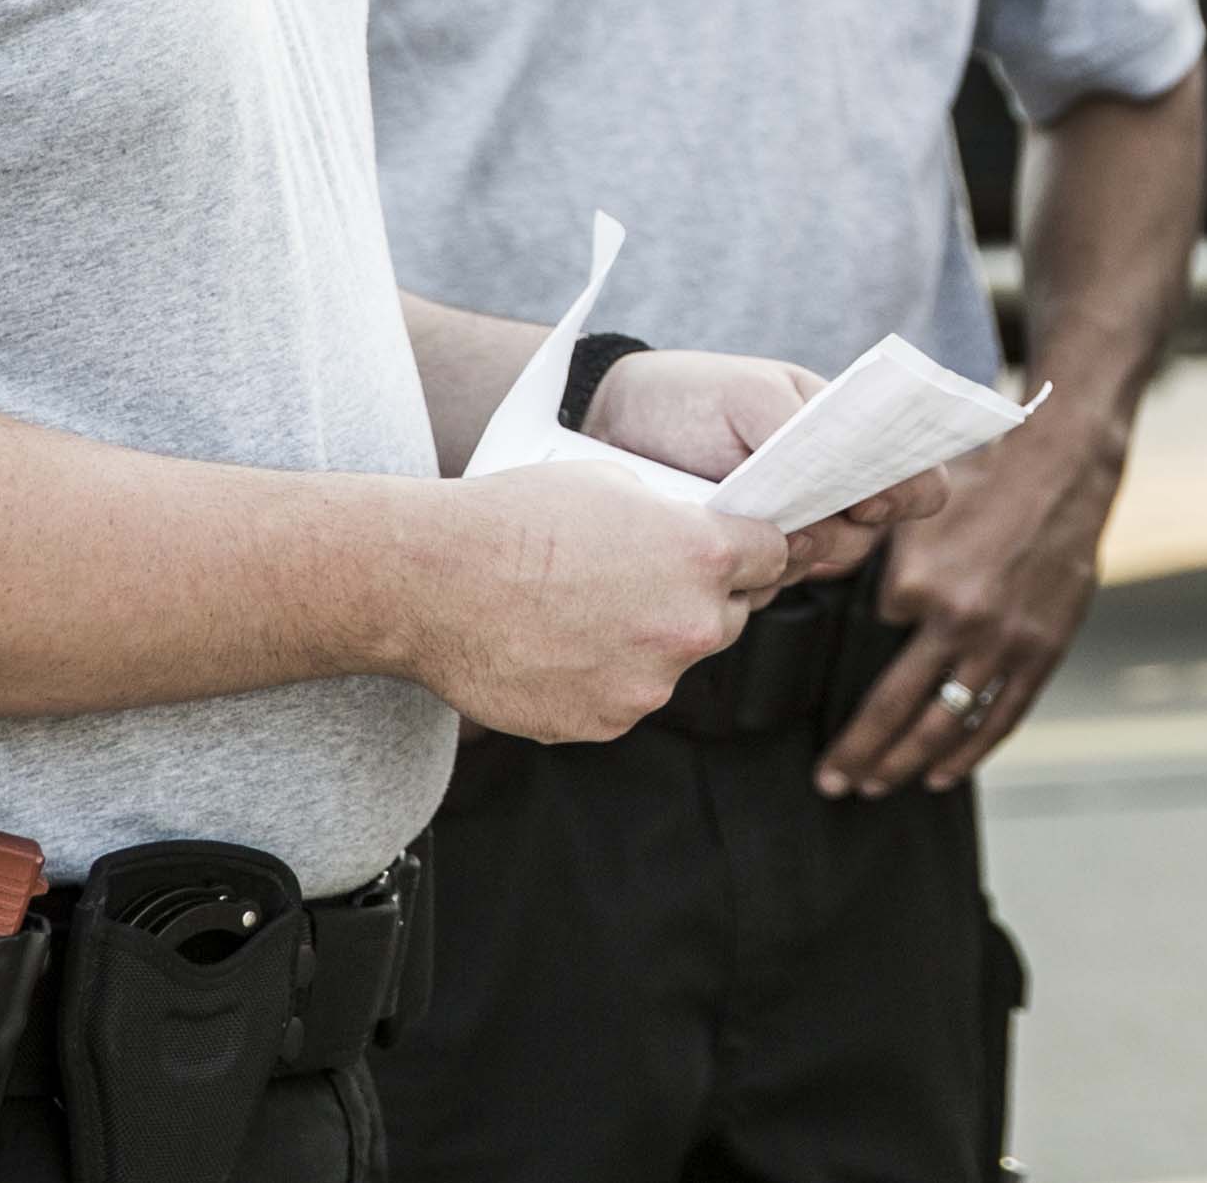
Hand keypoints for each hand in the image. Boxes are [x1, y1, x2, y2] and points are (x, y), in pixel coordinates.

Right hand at [411, 467, 789, 741]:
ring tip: (581, 616)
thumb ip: (670, 520)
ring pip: (673, 663)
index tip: (740, 553)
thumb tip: (686, 536)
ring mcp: (650, 681)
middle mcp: (689, 623)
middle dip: (702, 600)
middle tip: (643, 584)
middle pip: (732, 615)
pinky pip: (624, 699)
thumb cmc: (514, 519)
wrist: (433, 581)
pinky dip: (603, 681)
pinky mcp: (607, 722)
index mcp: (703, 554)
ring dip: (647, 644)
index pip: (773, 555)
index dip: (756, 550)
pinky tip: (556, 650)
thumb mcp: (612, 483)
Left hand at [584, 350, 949, 586]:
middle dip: (835, 533)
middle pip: (868, 534)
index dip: (908, 492)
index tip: (871, 500)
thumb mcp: (748, 393)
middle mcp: (824, 486)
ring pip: (820, 565)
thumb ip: (799, 424)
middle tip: (794, 524)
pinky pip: (769, 585)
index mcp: (842, 434)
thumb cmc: (686, 395)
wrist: (606, 427)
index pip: (914, 474)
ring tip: (743, 524)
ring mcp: (786, 526)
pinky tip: (718, 546)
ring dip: (791, 554)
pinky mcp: (746, 560)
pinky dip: (751, 573)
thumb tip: (837, 467)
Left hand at [817, 429, 1120, 795]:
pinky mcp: (1042, 650)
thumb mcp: (910, 510)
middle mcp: (960, 621)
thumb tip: (816, 586)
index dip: (846, 661)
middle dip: (861, 754)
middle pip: (899, 709)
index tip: (818, 690)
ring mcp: (1006, 642)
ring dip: (908, 763)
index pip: (865, 644)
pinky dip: (969, 753)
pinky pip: (1000, 716)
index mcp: (918, 585)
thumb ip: (868, 557)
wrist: (1063, 468)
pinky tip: (942, 775)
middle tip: (833, 782)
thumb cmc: (982, 481)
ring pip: (948, 725)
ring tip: (877, 785)